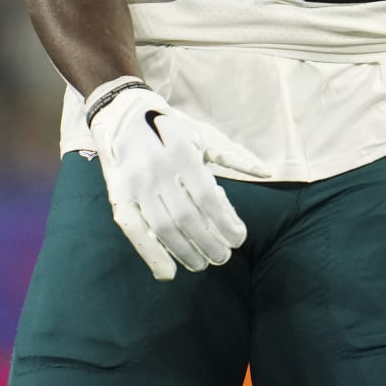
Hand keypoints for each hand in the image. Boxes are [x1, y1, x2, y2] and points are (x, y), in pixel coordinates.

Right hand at [85, 77, 272, 280]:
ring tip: (201, 263)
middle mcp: (159, 169)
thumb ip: (234, 157)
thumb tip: (267, 172)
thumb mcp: (203, 135)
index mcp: (184, 154)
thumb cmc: (170, 128)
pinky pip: (133, 230)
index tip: (238, 239)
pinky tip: (167, 272)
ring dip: (185, 253)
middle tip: (223, 257)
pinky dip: (150, 254)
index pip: (209, 198)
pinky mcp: (118, 194)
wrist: (122, 112)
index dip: (226, 223)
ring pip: (163, 228)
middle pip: (188, 218)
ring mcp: (136, 183)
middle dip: (210, 243)